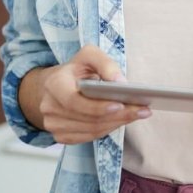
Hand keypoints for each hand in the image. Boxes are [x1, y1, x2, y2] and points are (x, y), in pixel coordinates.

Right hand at [36, 46, 150, 143]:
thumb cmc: (75, 69)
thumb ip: (105, 63)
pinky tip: (123, 120)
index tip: (120, 104)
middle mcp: (50, 107)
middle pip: (88, 119)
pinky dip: (109, 129)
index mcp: (54, 84)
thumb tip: (120, 82)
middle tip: (142, 110)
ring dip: (117, 123)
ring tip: (138, 114)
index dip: (97, 106)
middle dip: (118, 115)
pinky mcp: (62, 136)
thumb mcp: (89, 55)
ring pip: (92, 130)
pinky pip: (89, 137)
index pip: (74, 101)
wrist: (55, 85)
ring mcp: (54, 125)